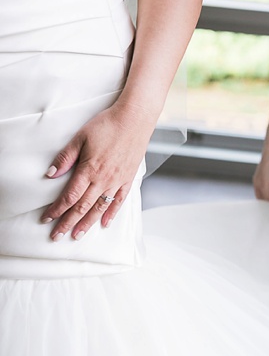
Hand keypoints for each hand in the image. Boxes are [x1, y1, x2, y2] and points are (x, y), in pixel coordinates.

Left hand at [41, 104, 148, 239]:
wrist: (135, 119)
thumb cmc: (107, 125)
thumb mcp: (80, 138)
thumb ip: (66, 158)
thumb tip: (51, 174)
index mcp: (89, 169)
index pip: (70, 196)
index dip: (57, 209)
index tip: (47, 218)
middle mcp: (104, 179)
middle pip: (83, 206)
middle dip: (68, 222)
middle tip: (58, 235)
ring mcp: (117, 180)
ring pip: (100, 207)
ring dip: (88, 222)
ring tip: (78, 234)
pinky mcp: (128, 178)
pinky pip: (119, 200)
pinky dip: (112, 213)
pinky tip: (105, 223)